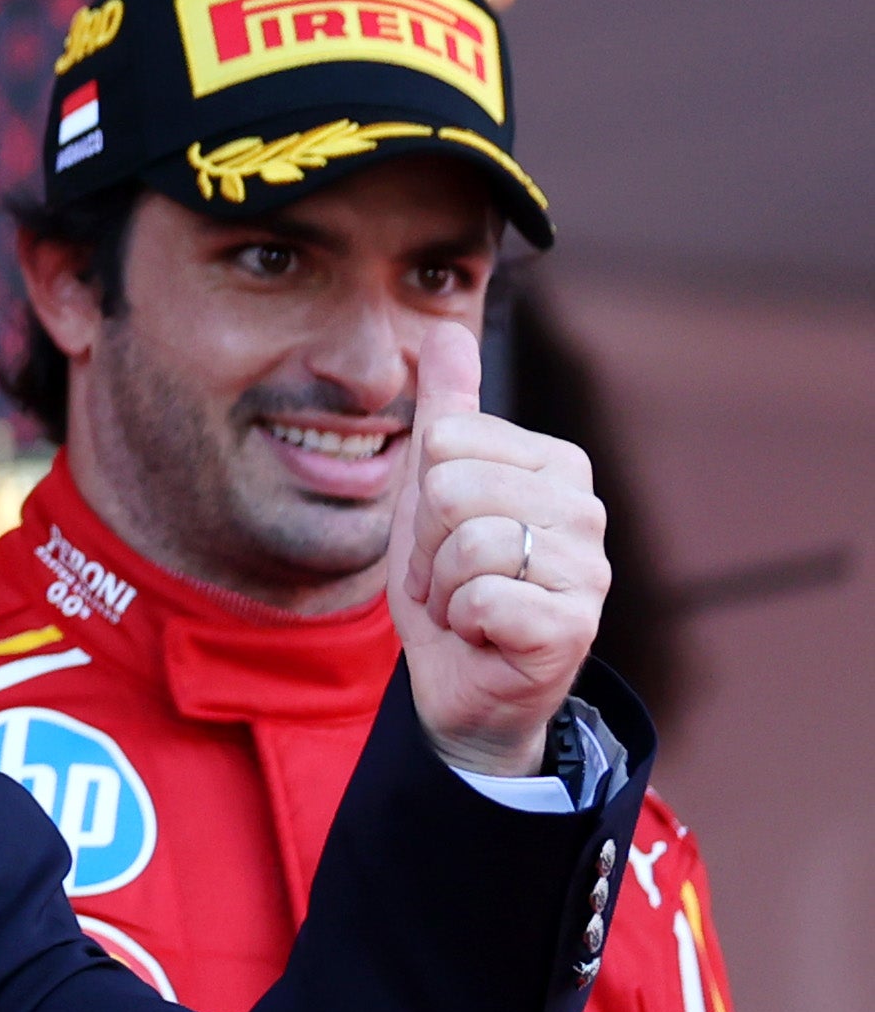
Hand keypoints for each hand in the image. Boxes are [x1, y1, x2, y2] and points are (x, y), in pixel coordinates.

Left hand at [390, 312, 608, 773]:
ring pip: (467, 543)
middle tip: (450, 575)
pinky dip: (463, 622)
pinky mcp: (575, 627)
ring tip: (468, 604)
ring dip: (443, 585)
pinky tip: (486, 634)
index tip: (441, 534)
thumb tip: (448, 329)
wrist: (463, 682)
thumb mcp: (430, 488)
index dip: (421, 495)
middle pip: (452, 487)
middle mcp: (586, 510)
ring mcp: (590, 570)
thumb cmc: (450, 581)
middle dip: (426, 542)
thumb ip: (446, 409)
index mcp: (555, 464)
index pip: (445, 439)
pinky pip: (482, 597)